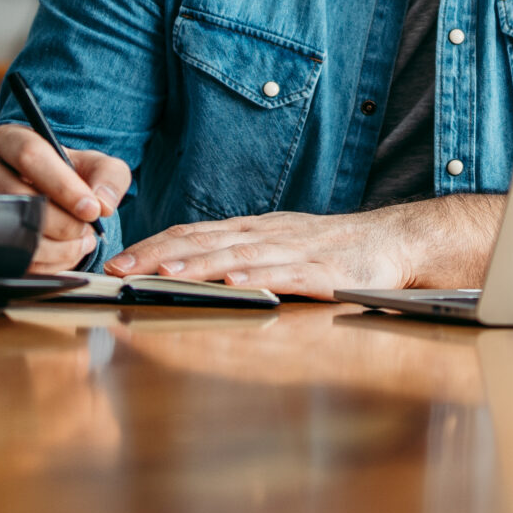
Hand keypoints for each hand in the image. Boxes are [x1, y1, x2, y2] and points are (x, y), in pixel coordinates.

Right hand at [0, 122, 130, 274]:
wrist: (45, 197)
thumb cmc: (68, 176)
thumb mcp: (95, 166)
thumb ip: (109, 177)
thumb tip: (103, 204)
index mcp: (8, 140)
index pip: (31, 155)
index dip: (64, 186)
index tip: (92, 210)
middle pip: (19, 198)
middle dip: (63, 222)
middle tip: (87, 230)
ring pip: (13, 234)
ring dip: (57, 247)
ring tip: (80, 242)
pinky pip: (11, 258)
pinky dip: (46, 264)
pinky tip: (64, 254)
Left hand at [109, 194, 505, 298]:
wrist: (395, 240)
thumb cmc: (333, 249)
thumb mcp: (278, 245)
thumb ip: (239, 254)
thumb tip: (188, 266)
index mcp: (253, 230)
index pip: (192, 233)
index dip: (153, 245)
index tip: (117, 259)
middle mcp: (266, 234)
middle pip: (204, 242)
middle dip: (158, 256)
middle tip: (120, 270)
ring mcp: (294, 250)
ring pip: (237, 256)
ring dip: (197, 266)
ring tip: (164, 276)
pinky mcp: (323, 272)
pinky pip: (285, 274)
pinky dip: (258, 277)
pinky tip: (234, 283)